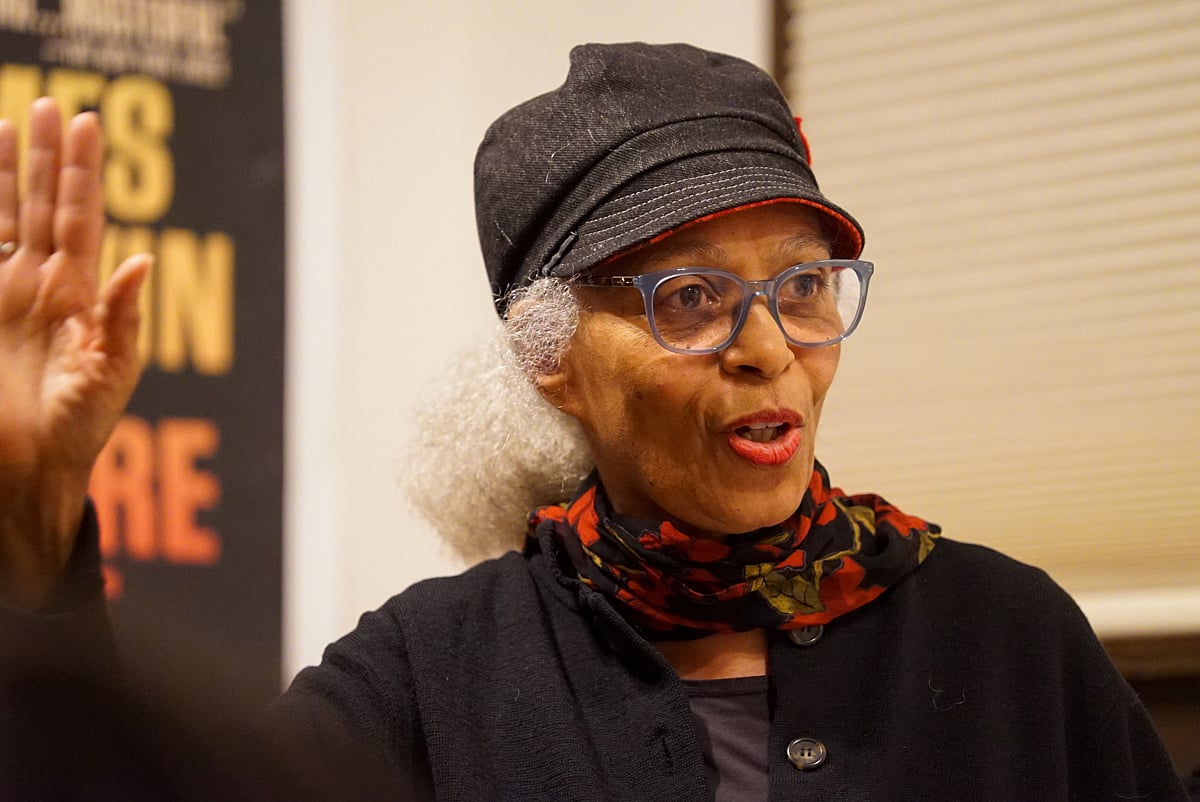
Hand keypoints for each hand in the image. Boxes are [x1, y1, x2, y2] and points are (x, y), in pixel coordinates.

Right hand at [0, 98, 148, 608]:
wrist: (30, 465)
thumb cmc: (81, 425)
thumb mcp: (111, 370)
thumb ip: (122, 315)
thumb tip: (141, 260)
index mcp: (81, 294)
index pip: (82, 216)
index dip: (83, 171)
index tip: (89, 122)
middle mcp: (45, 285)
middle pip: (46, 204)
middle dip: (50, 156)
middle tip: (56, 104)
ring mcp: (6, 293)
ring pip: (8, 217)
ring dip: (11, 173)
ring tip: (16, 122)